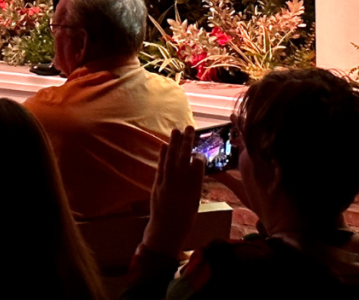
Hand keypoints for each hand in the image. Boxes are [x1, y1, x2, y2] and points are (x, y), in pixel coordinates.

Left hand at [141, 126, 205, 258]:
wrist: (166, 231)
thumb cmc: (184, 219)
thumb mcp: (195, 201)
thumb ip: (195, 183)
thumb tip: (196, 166)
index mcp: (194, 188)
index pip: (198, 165)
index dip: (199, 157)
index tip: (200, 152)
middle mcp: (181, 183)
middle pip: (184, 157)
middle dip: (187, 141)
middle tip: (190, 127)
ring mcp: (167, 182)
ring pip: (171, 158)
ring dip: (174, 143)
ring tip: (176, 130)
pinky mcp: (157, 184)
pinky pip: (161, 166)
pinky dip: (163, 155)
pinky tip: (165, 145)